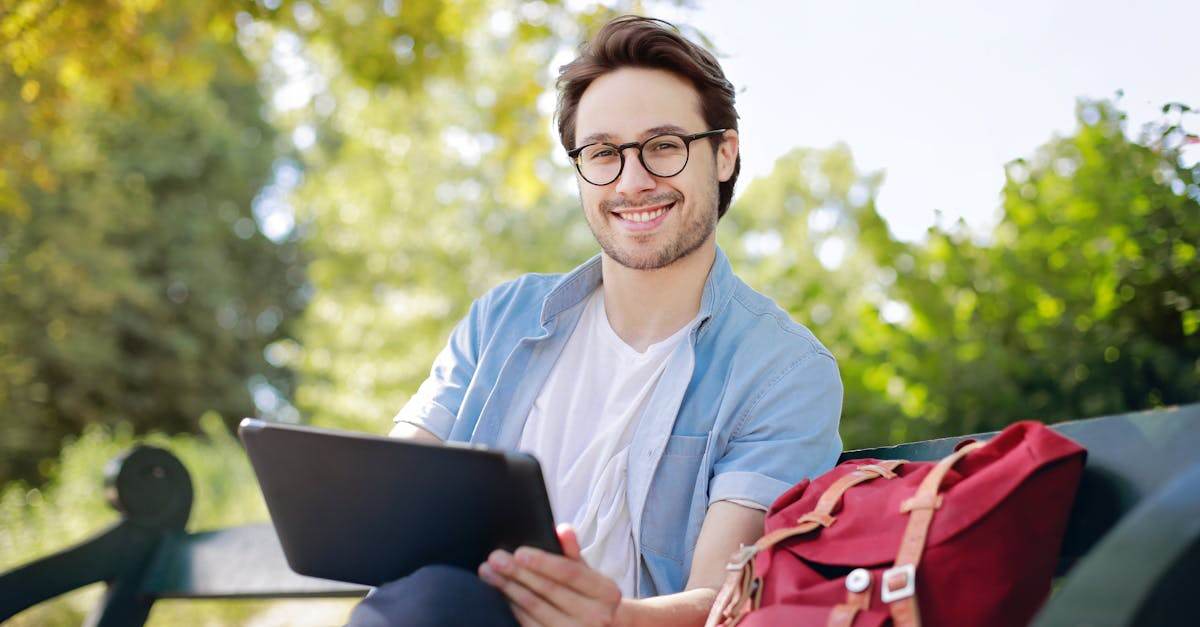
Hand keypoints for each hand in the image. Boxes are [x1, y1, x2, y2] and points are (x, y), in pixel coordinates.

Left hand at [478, 524, 622, 626]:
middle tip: (495, 559)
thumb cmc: (588, 594)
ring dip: (508, 589)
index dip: (544, 562)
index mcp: (607, 593)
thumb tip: (562, 529)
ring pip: (535, 609)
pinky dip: (512, 608)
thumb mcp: (587, 572)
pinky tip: (500, 594)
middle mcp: (596, 617)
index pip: (570, 573)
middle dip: (518, 573)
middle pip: (549, 590)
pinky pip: (529, 625)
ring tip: (489, 574)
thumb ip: (573, 551)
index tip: (519, 552)